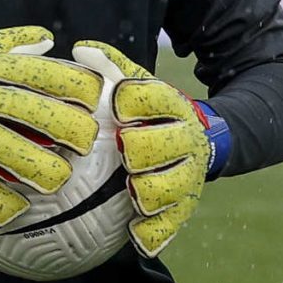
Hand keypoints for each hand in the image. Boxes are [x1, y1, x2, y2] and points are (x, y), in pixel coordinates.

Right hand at [0, 26, 101, 225]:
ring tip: (58, 179)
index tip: (95, 98)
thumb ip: (11, 41)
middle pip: (29, 111)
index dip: (72, 83)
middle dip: (65, 127)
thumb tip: (50, 39)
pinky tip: (17, 210)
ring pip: (3, 150)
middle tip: (87, 142)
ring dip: (36, 168)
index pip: (38, 71)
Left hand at [75, 41, 230, 257]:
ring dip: (142, 191)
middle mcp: (185, 139)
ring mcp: (188, 176)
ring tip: (129, 188)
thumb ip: (110, 67)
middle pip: (152, 146)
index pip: (147, 97)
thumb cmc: (150, 112)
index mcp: (171, 104)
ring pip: (163, 189)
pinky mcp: (185, 208)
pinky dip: (151, 233)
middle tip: (123, 151)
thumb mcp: (137, 84)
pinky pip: (168, 227)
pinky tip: (133, 230)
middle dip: (135, 149)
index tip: (117, 109)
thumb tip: (80, 49)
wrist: (202, 140)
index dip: (127, 102)